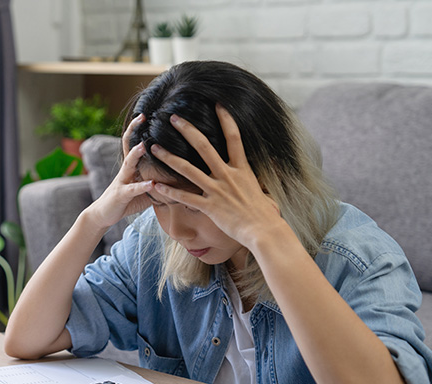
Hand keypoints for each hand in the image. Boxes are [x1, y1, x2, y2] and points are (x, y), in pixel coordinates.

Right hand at [85, 114, 153, 229]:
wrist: (103, 215)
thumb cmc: (126, 200)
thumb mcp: (144, 187)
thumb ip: (158, 179)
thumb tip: (181, 175)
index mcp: (131, 166)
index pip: (134, 141)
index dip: (138, 127)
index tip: (148, 113)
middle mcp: (125, 170)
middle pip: (128, 145)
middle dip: (134, 130)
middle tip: (143, 116)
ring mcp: (122, 181)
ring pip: (128, 164)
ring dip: (136, 154)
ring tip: (145, 145)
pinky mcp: (121, 195)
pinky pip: (132, 189)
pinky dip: (143, 186)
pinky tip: (152, 184)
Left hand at [150, 105, 281, 248]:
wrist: (264, 231)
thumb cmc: (267, 214)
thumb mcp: (267, 190)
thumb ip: (263, 174)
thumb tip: (276, 161)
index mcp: (242, 169)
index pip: (234, 137)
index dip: (226, 119)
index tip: (217, 104)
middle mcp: (228, 175)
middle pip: (204, 146)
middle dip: (187, 130)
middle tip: (173, 118)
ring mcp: (217, 190)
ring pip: (188, 169)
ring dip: (170, 157)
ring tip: (154, 148)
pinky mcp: (210, 206)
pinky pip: (185, 197)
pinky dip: (170, 191)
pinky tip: (156, 185)